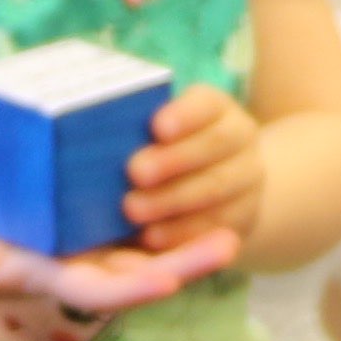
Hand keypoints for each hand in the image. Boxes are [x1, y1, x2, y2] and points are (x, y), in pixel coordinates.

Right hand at [0, 215, 238, 340]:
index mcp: (53, 280)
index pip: (99, 290)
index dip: (133, 286)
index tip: (169, 281)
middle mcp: (82, 269)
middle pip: (141, 271)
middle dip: (185, 262)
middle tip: (230, 242)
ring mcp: (91, 252)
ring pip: (150, 251)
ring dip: (190, 241)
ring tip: (235, 221)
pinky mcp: (91, 230)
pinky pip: (138, 228)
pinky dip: (170, 217)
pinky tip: (202, 195)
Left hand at [117, 87, 268, 260]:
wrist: (217, 189)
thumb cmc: (164, 152)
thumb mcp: (159, 133)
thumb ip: (135, 129)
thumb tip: (92, 128)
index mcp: (217, 109)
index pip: (207, 103)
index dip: (184, 115)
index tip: (156, 127)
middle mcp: (240, 138)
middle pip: (215, 144)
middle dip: (173, 160)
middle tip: (134, 172)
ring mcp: (248, 179)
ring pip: (218, 188)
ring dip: (173, 200)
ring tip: (133, 210)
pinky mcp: (245, 217)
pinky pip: (216, 226)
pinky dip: (182, 233)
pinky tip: (151, 237)